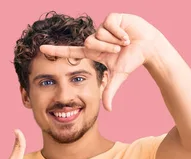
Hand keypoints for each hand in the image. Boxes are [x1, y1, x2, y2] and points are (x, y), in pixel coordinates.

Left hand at [39, 13, 162, 111]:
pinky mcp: (112, 17)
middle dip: (106, 48)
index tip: (41, 49)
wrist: (149, 47)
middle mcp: (96, 38)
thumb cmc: (133, 59)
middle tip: (119, 50)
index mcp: (94, 51)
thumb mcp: (119, 76)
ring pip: (99, 33)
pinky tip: (127, 34)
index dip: (57, 50)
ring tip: (125, 42)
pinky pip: (109, 24)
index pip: (72, 51)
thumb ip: (110, 91)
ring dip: (114, 41)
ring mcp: (103, 27)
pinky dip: (120, 32)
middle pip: (89, 42)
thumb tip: (107, 110)